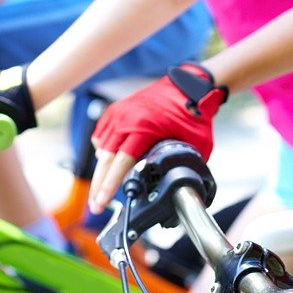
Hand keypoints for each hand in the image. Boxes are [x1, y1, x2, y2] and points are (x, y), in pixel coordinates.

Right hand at [88, 63, 227, 212]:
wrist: (187, 86)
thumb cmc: (193, 114)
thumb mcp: (197, 144)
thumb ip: (187, 165)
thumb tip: (185, 186)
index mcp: (144, 128)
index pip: (121, 163)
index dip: (110, 185)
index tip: (102, 201)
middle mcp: (126, 120)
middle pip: (105, 160)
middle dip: (99, 185)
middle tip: (95, 206)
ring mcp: (119, 113)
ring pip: (102, 149)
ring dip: (101, 170)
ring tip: (102, 189)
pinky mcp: (117, 110)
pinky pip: (102, 134)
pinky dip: (102, 150)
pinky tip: (106, 163)